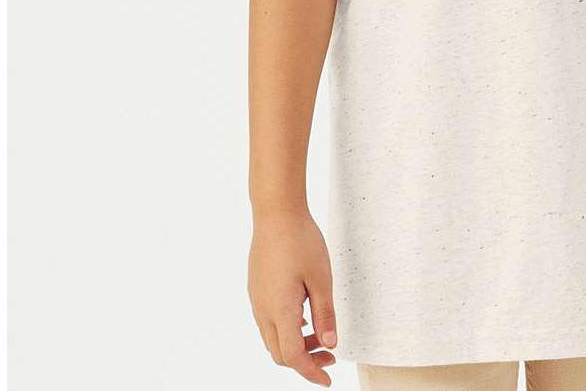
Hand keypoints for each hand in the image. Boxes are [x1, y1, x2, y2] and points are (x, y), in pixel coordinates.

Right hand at [248, 209, 338, 385]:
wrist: (276, 212)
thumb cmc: (301, 240)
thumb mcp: (322, 278)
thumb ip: (325, 314)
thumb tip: (330, 344)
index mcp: (280, 310)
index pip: (293, 357)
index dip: (311, 372)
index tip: (328, 378)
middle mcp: (263, 309)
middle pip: (279, 353)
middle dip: (305, 361)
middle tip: (330, 355)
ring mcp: (256, 299)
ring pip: (272, 338)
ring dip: (295, 344)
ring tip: (319, 335)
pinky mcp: (256, 288)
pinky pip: (268, 321)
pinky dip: (286, 328)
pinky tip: (304, 316)